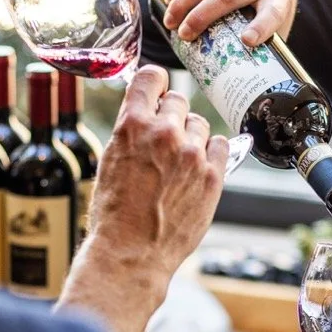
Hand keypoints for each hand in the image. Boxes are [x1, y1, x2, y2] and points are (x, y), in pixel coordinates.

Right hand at [57, 66, 228, 331]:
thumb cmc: (114, 214)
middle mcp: (164, 133)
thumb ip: (131, 131)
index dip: (155, 84)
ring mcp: (192, 154)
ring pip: (200, 124)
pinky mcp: (213, 176)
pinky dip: (211, 153)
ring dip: (191, 136)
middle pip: (179, 100)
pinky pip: (221, 145)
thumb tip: (147, 113)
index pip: (152, 77)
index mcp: (132, 125)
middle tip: (164, 141)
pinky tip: (198, 169)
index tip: (158, 93)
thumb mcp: (110, 161)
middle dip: (171, 116)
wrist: (131, 254)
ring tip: (178, 163)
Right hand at [161, 0, 297, 47]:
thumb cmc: (265, 9)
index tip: (247, 41)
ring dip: (184, 1)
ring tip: (170, 21)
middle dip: (201, 16)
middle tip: (183, 35)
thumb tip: (236, 82)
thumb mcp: (271, 27)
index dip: (260, 28)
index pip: (272, 14)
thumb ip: (259, 46)